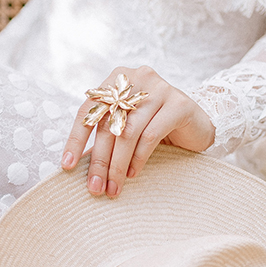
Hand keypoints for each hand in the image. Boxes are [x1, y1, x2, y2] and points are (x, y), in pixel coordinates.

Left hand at [61, 66, 215, 197]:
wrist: (198, 126)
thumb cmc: (156, 128)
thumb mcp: (127, 127)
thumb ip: (107, 135)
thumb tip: (77, 165)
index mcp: (117, 79)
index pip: (89, 111)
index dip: (76, 139)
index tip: (68, 166)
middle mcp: (137, 78)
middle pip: (108, 124)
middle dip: (99, 160)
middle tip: (94, 187)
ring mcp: (160, 88)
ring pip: (128, 132)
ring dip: (117, 165)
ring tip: (113, 188)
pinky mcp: (179, 104)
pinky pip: (150, 135)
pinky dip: (138, 159)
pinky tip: (132, 174)